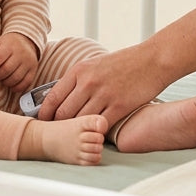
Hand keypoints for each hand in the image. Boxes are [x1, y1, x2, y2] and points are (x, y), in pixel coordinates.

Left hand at [0, 33, 38, 94]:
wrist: (26, 40)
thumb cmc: (8, 44)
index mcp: (9, 45)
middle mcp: (20, 53)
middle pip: (6, 69)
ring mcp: (28, 62)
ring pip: (15, 78)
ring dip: (6, 82)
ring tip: (2, 79)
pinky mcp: (34, 69)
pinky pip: (25, 83)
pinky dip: (16, 87)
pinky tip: (11, 84)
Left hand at [36, 44, 166, 125]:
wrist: (152, 60)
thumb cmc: (124, 63)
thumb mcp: (94, 64)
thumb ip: (78, 80)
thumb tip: (62, 97)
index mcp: (78, 71)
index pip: (52, 97)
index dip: (45, 114)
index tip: (44, 122)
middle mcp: (88, 83)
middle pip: (64, 113)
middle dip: (59, 126)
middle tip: (60, 134)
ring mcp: (104, 95)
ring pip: (80, 121)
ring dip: (77, 131)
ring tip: (76, 136)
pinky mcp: (120, 106)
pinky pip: (100, 125)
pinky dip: (95, 131)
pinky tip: (95, 133)